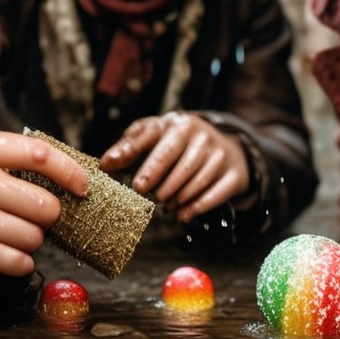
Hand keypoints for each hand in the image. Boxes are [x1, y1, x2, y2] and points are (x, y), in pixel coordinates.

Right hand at [0, 128, 88, 275]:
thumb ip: (0, 154)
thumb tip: (50, 171)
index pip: (42, 155)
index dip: (71, 172)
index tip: (83, 186)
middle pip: (44, 204)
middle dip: (49, 216)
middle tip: (39, 217)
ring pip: (33, 237)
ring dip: (34, 241)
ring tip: (19, 235)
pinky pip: (14, 261)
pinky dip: (21, 263)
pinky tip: (13, 256)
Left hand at [99, 112, 249, 222]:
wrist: (224, 144)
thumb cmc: (177, 142)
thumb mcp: (154, 135)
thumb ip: (130, 147)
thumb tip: (105, 164)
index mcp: (178, 123)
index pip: (158, 141)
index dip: (146, 164)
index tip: (137, 186)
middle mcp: (202, 135)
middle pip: (179, 164)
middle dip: (162, 184)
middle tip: (147, 197)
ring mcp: (221, 154)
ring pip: (196, 182)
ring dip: (177, 198)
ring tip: (164, 206)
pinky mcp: (234, 174)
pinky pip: (215, 195)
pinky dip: (196, 208)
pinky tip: (182, 215)